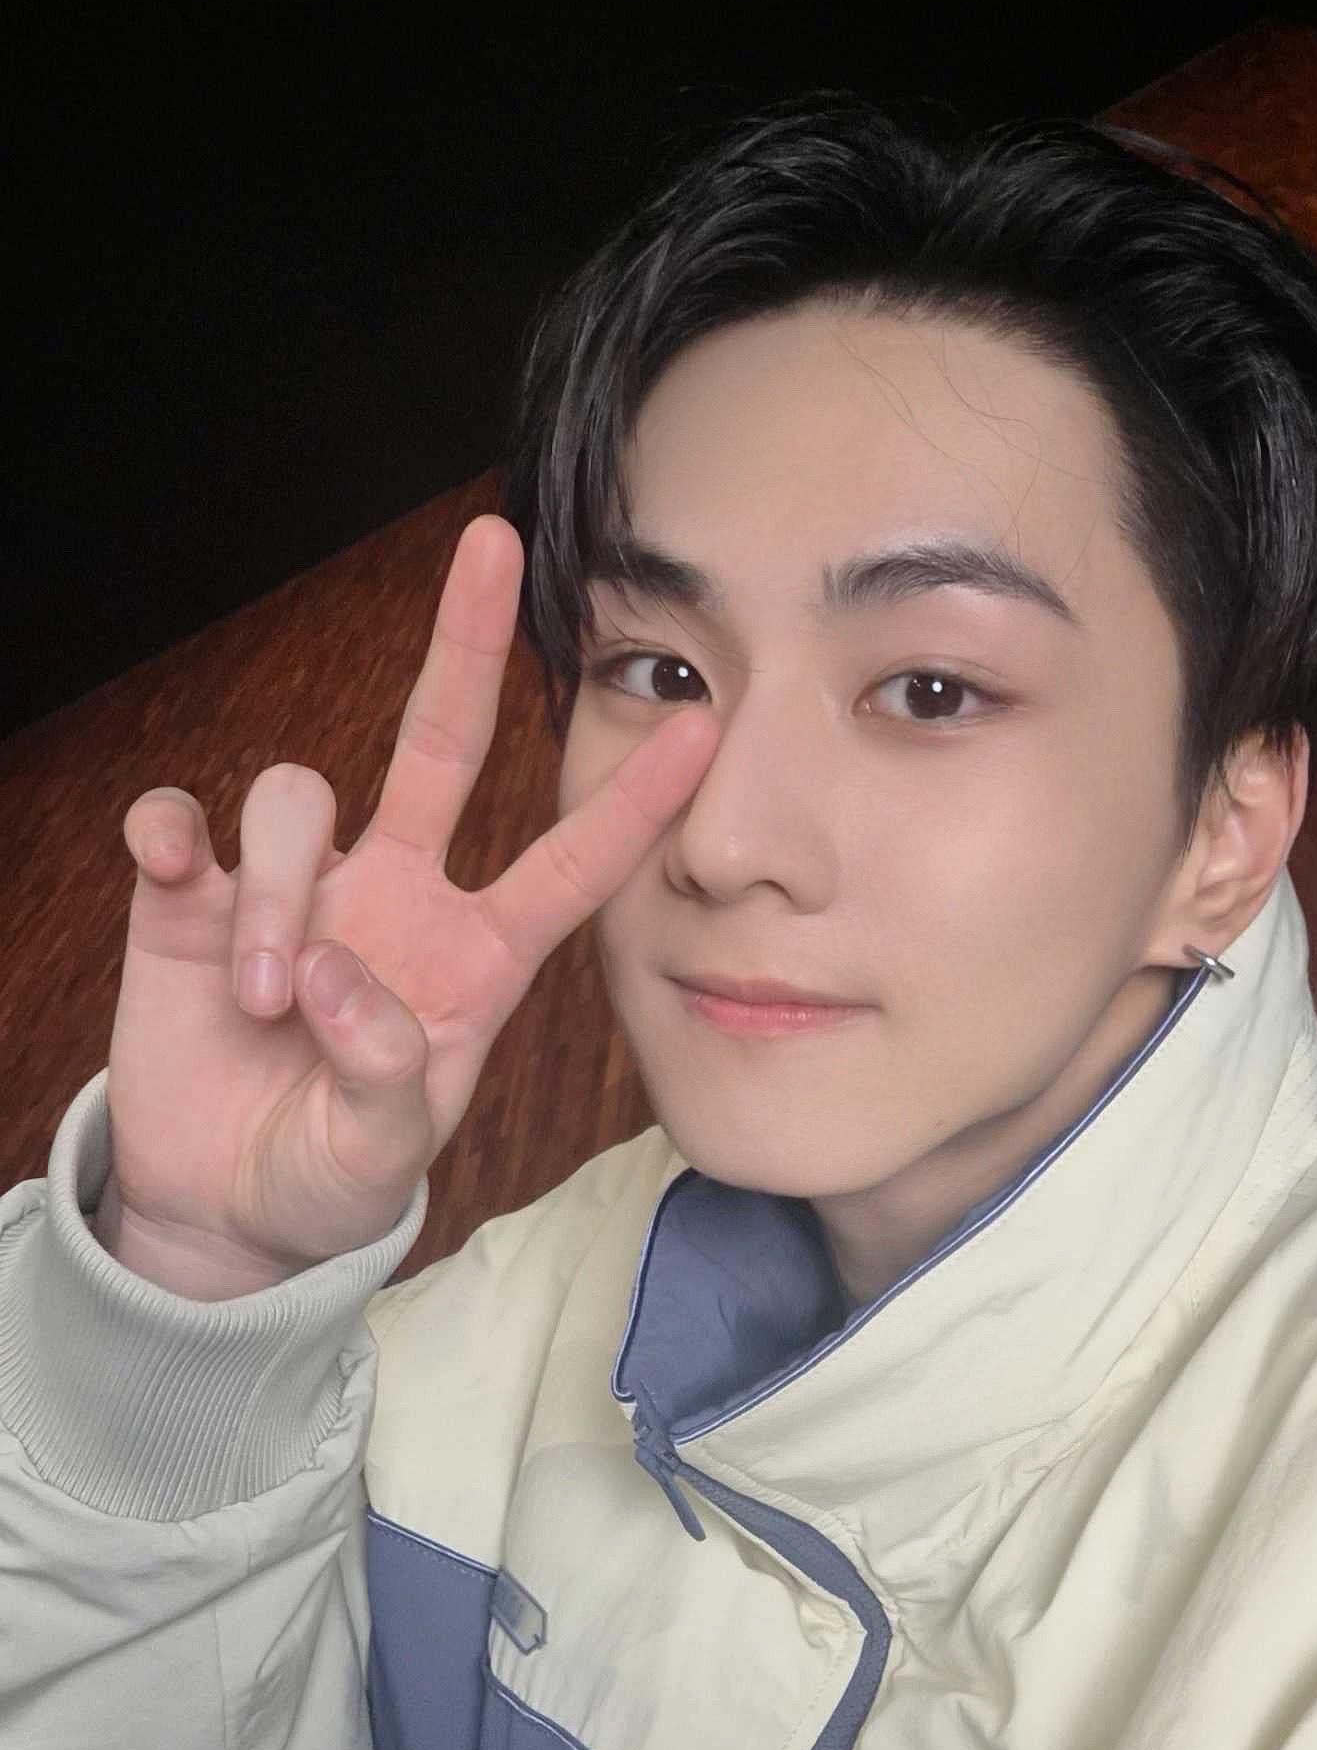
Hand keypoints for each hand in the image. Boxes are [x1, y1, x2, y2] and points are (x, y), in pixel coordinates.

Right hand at [100, 513, 716, 1293]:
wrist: (224, 1207)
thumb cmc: (331, 1177)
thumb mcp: (381, 1160)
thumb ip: (385, 1083)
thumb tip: (341, 982)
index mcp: (475, 958)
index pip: (570, 863)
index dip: (637, 801)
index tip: (710, 721)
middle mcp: (394, 896)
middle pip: (439, 739)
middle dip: (464, 640)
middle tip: (492, 541)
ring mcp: (296, 890)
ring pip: (297, 798)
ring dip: (281, 892)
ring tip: (271, 1002)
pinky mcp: (194, 902)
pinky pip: (182, 825)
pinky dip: (174, 840)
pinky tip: (177, 879)